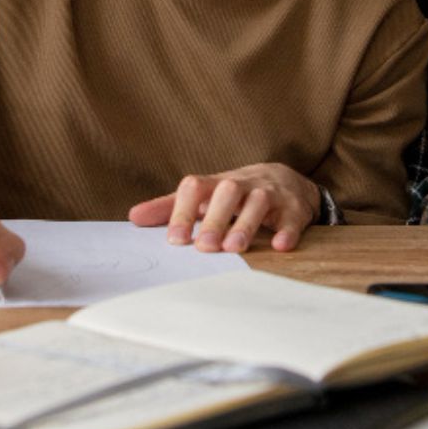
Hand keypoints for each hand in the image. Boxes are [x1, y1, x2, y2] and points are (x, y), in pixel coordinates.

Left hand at [128, 163, 320, 252]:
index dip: (183, 211)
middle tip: (204, 247)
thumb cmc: (234, 194)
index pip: (195, 187)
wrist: (283, 180)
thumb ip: (171, 206)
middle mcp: (242, 184)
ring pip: (259, 201)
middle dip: (216, 218)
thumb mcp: (204, 197)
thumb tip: (133, 217)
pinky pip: (293, 217)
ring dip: (246, 224)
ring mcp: (270, 194)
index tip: (174, 240)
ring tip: (235, 248)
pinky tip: (280, 246)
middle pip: (228, 191)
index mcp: (215, 183)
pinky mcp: (294, 209)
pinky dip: (287, 231)